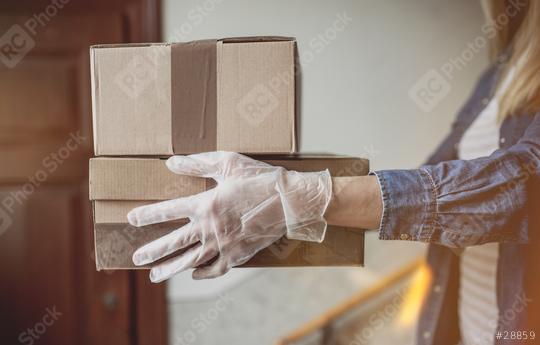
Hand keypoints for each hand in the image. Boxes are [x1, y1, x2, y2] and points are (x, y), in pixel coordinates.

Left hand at [127, 152, 331, 281]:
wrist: (289, 201)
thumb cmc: (260, 179)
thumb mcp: (228, 163)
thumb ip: (197, 163)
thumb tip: (171, 162)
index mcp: (206, 204)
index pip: (168, 211)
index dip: (148, 215)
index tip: (131, 219)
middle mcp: (210, 228)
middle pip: (174, 243)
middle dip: (152, 252)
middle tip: (136, 259)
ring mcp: (224, 244)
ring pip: (191, 261)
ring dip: (170, 269)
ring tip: (155, 275)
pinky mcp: (238, 255)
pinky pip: (216, 269)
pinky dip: (203, 273)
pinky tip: (194, 274)